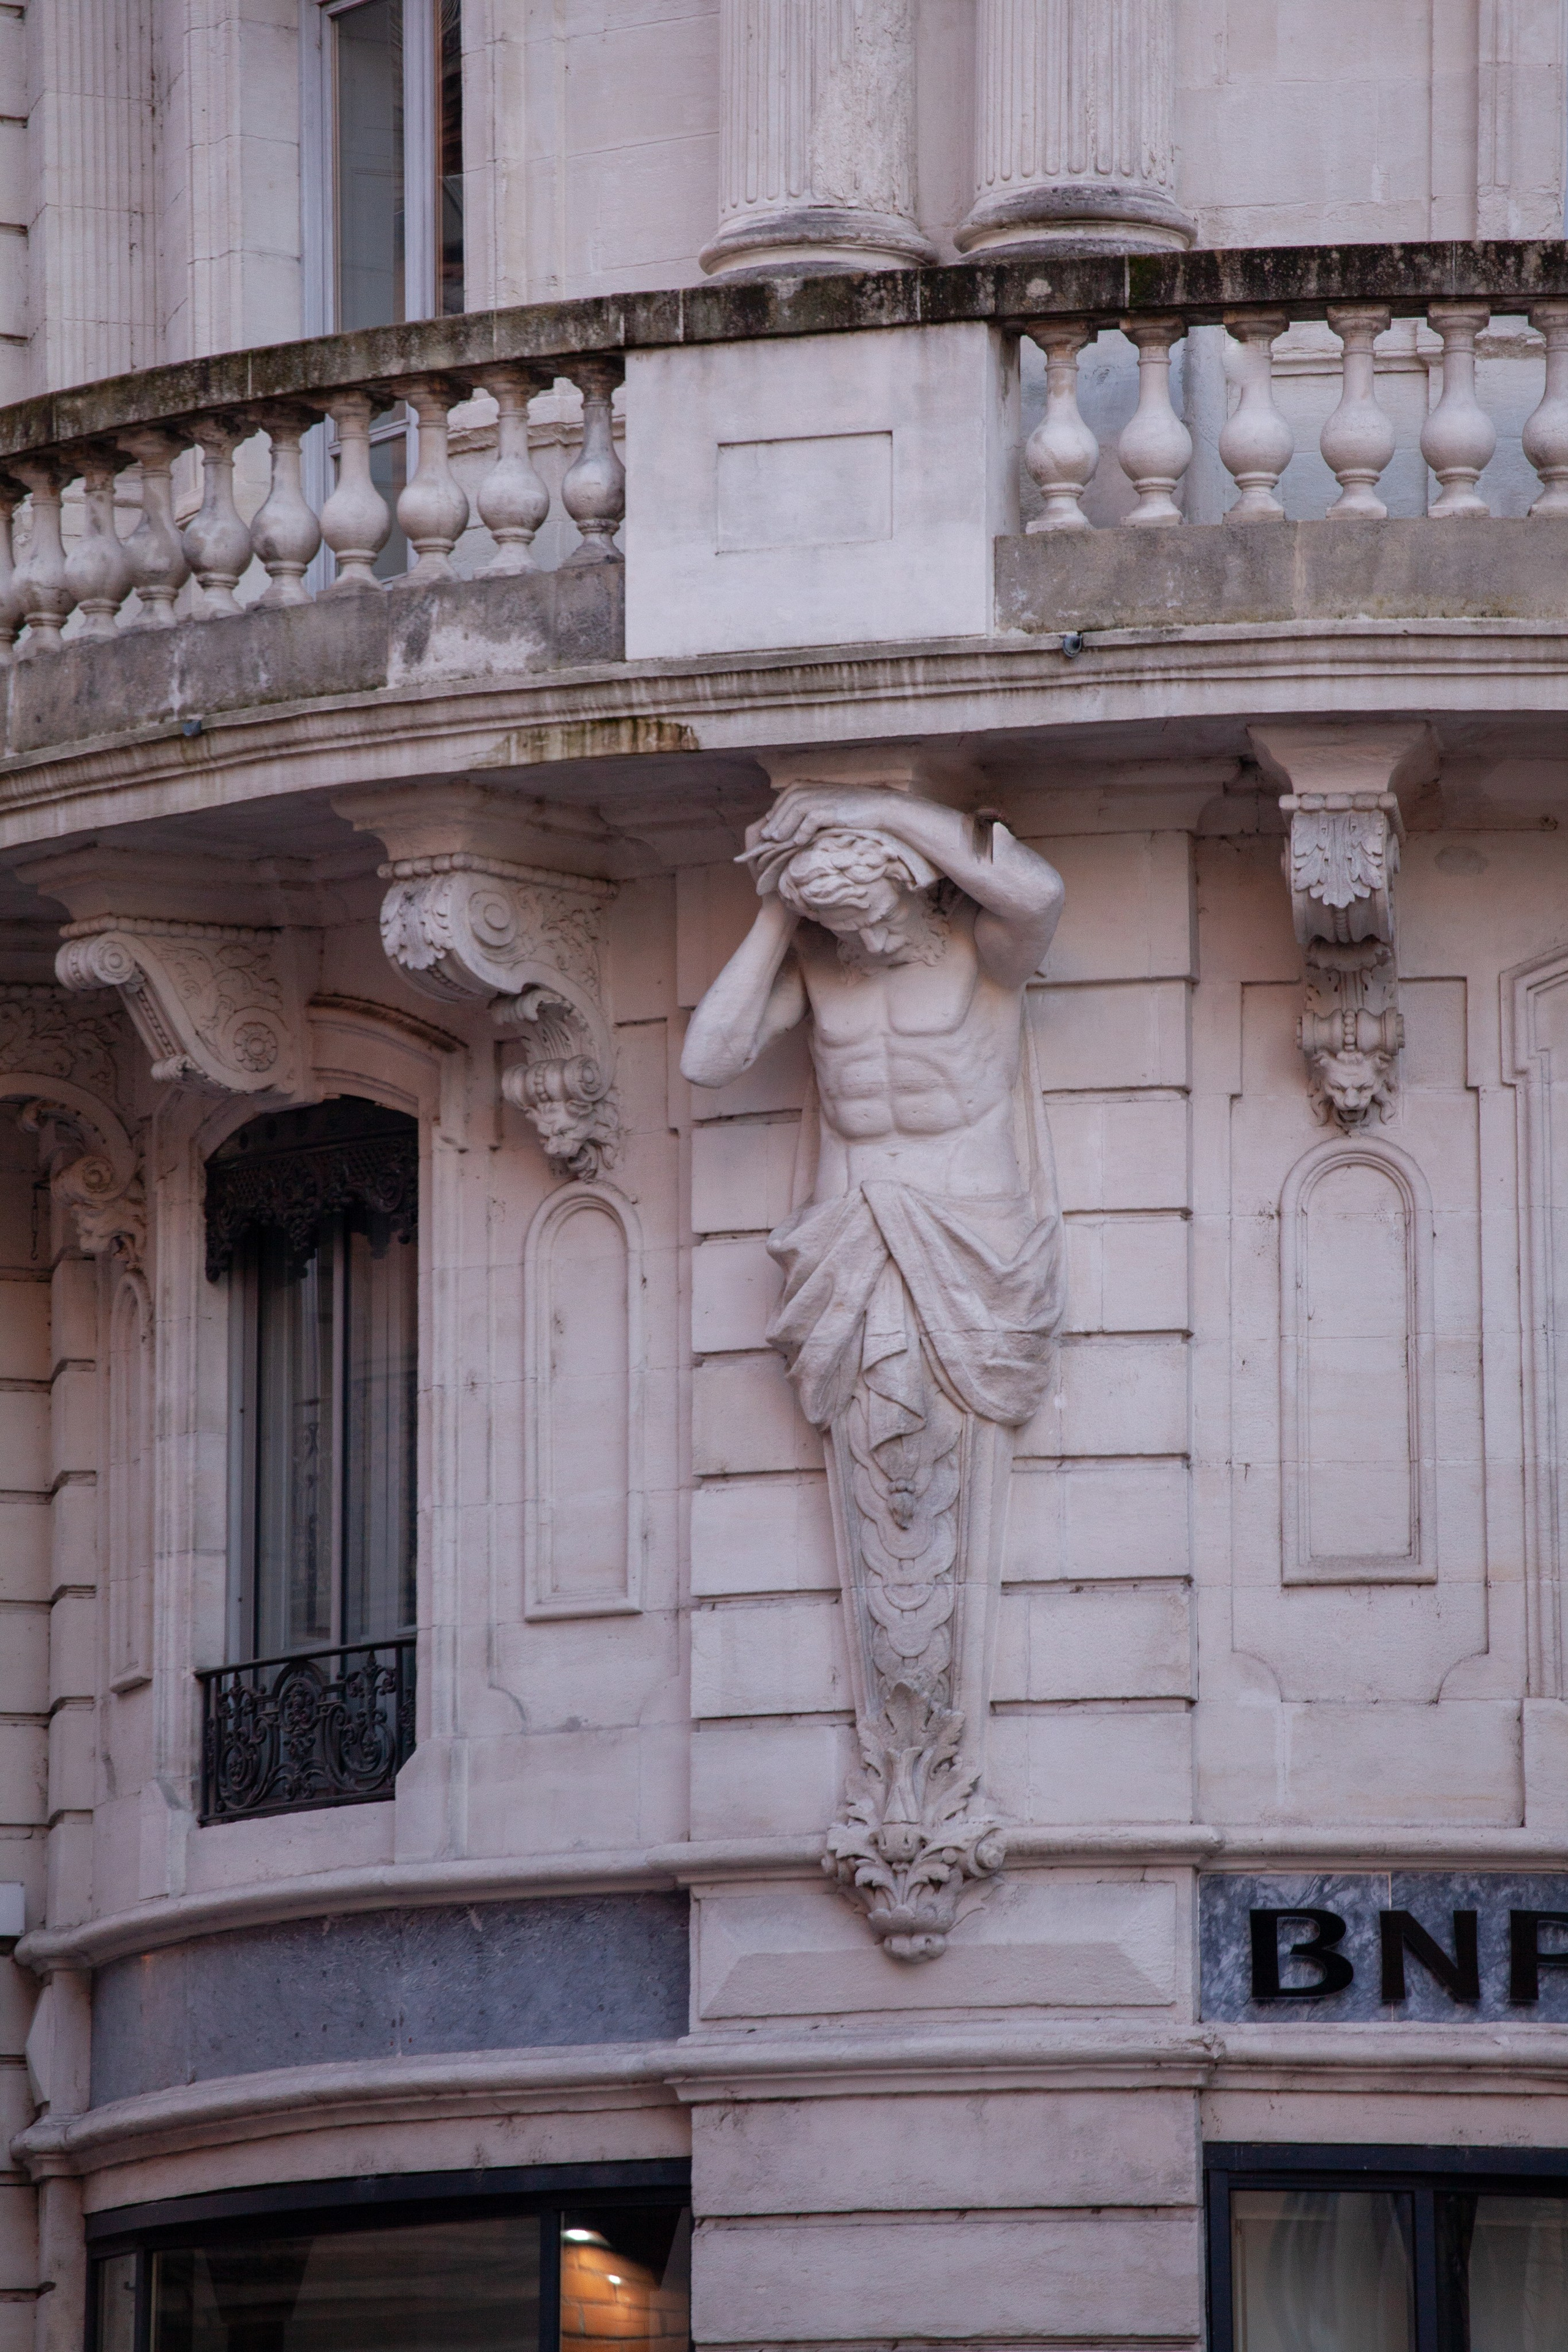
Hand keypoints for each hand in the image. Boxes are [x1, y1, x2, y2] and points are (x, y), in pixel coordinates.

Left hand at [758, 784, 913, 849]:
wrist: (877, 807)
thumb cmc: (851, 810)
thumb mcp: (825, 807)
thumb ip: (806, 812)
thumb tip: (785, 827)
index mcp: (807, 786)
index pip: (782, 801)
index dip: (773, 816)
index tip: (767, 833)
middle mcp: (812, 789)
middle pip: (785, 806)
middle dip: (774, 823)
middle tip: (766, 840)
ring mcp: (821, 798)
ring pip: (794, 812)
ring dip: (784, 828)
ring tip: (776, 843)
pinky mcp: (830, 809)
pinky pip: (810, 821)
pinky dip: (801, 832)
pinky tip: (797, 843)